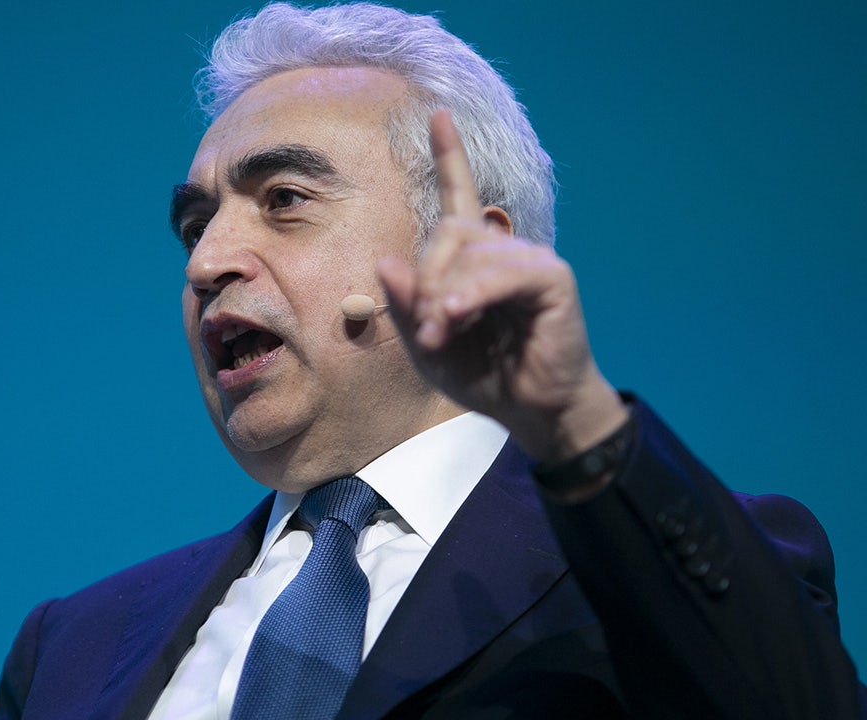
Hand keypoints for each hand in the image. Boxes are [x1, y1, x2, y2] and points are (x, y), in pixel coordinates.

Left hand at [378, 110, 626, 463]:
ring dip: (444, 297)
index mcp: (474, 257)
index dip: (450, 155)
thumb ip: (407, 306)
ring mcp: (530, 259)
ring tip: (441, 336)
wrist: (532, 409)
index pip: (460, 195)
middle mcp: (503, 248)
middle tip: (427, 329)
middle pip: (446, 232)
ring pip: (468, 254)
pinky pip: (501, 274)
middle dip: (425, 279)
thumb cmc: (483, 375)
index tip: (437, 114)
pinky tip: (459, 315)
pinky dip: (472, 295)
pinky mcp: (552, 278)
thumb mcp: (427, 345)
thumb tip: (386, 261)